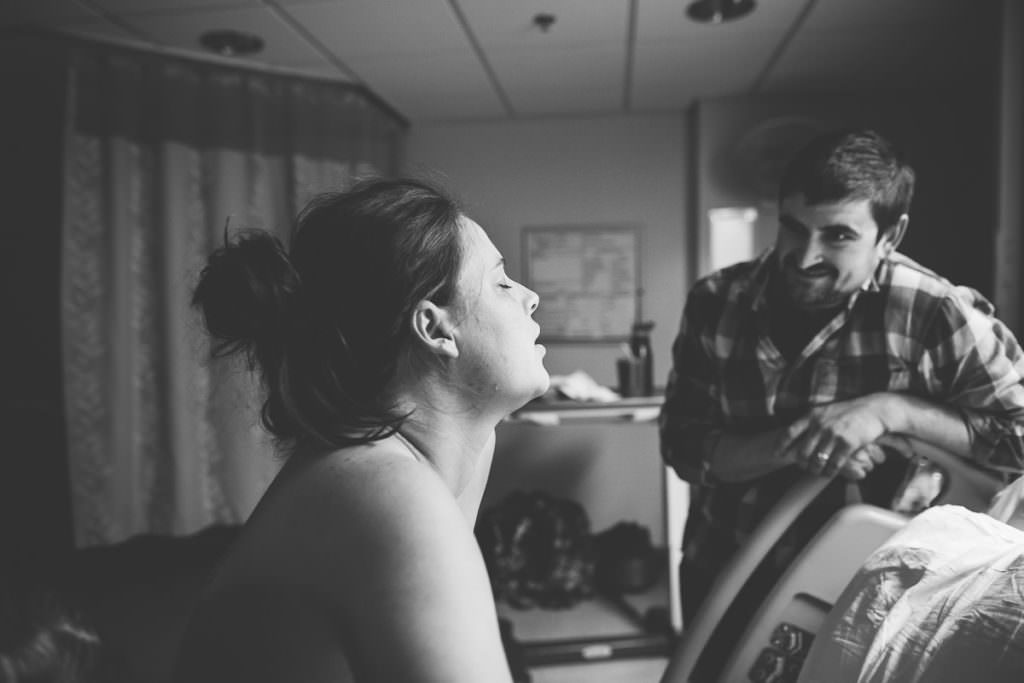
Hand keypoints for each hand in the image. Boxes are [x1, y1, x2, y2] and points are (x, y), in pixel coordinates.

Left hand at [775, 393, 894, 477]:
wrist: (874, 410)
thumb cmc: (850, 412)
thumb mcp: (826, 410)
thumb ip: (813, 421)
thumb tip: (798, 434)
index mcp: (812, 415)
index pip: (790, 432)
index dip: (781, 445)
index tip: (776, 454)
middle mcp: (820, 425)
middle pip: (802, 451)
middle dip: (800, 463)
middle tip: (803, 467)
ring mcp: (834, 434)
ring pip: (817, 460)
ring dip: (815, 470)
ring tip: (816, 472)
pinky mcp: (848, 444)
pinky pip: (834, 464)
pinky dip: (830, 472)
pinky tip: (829, 473)